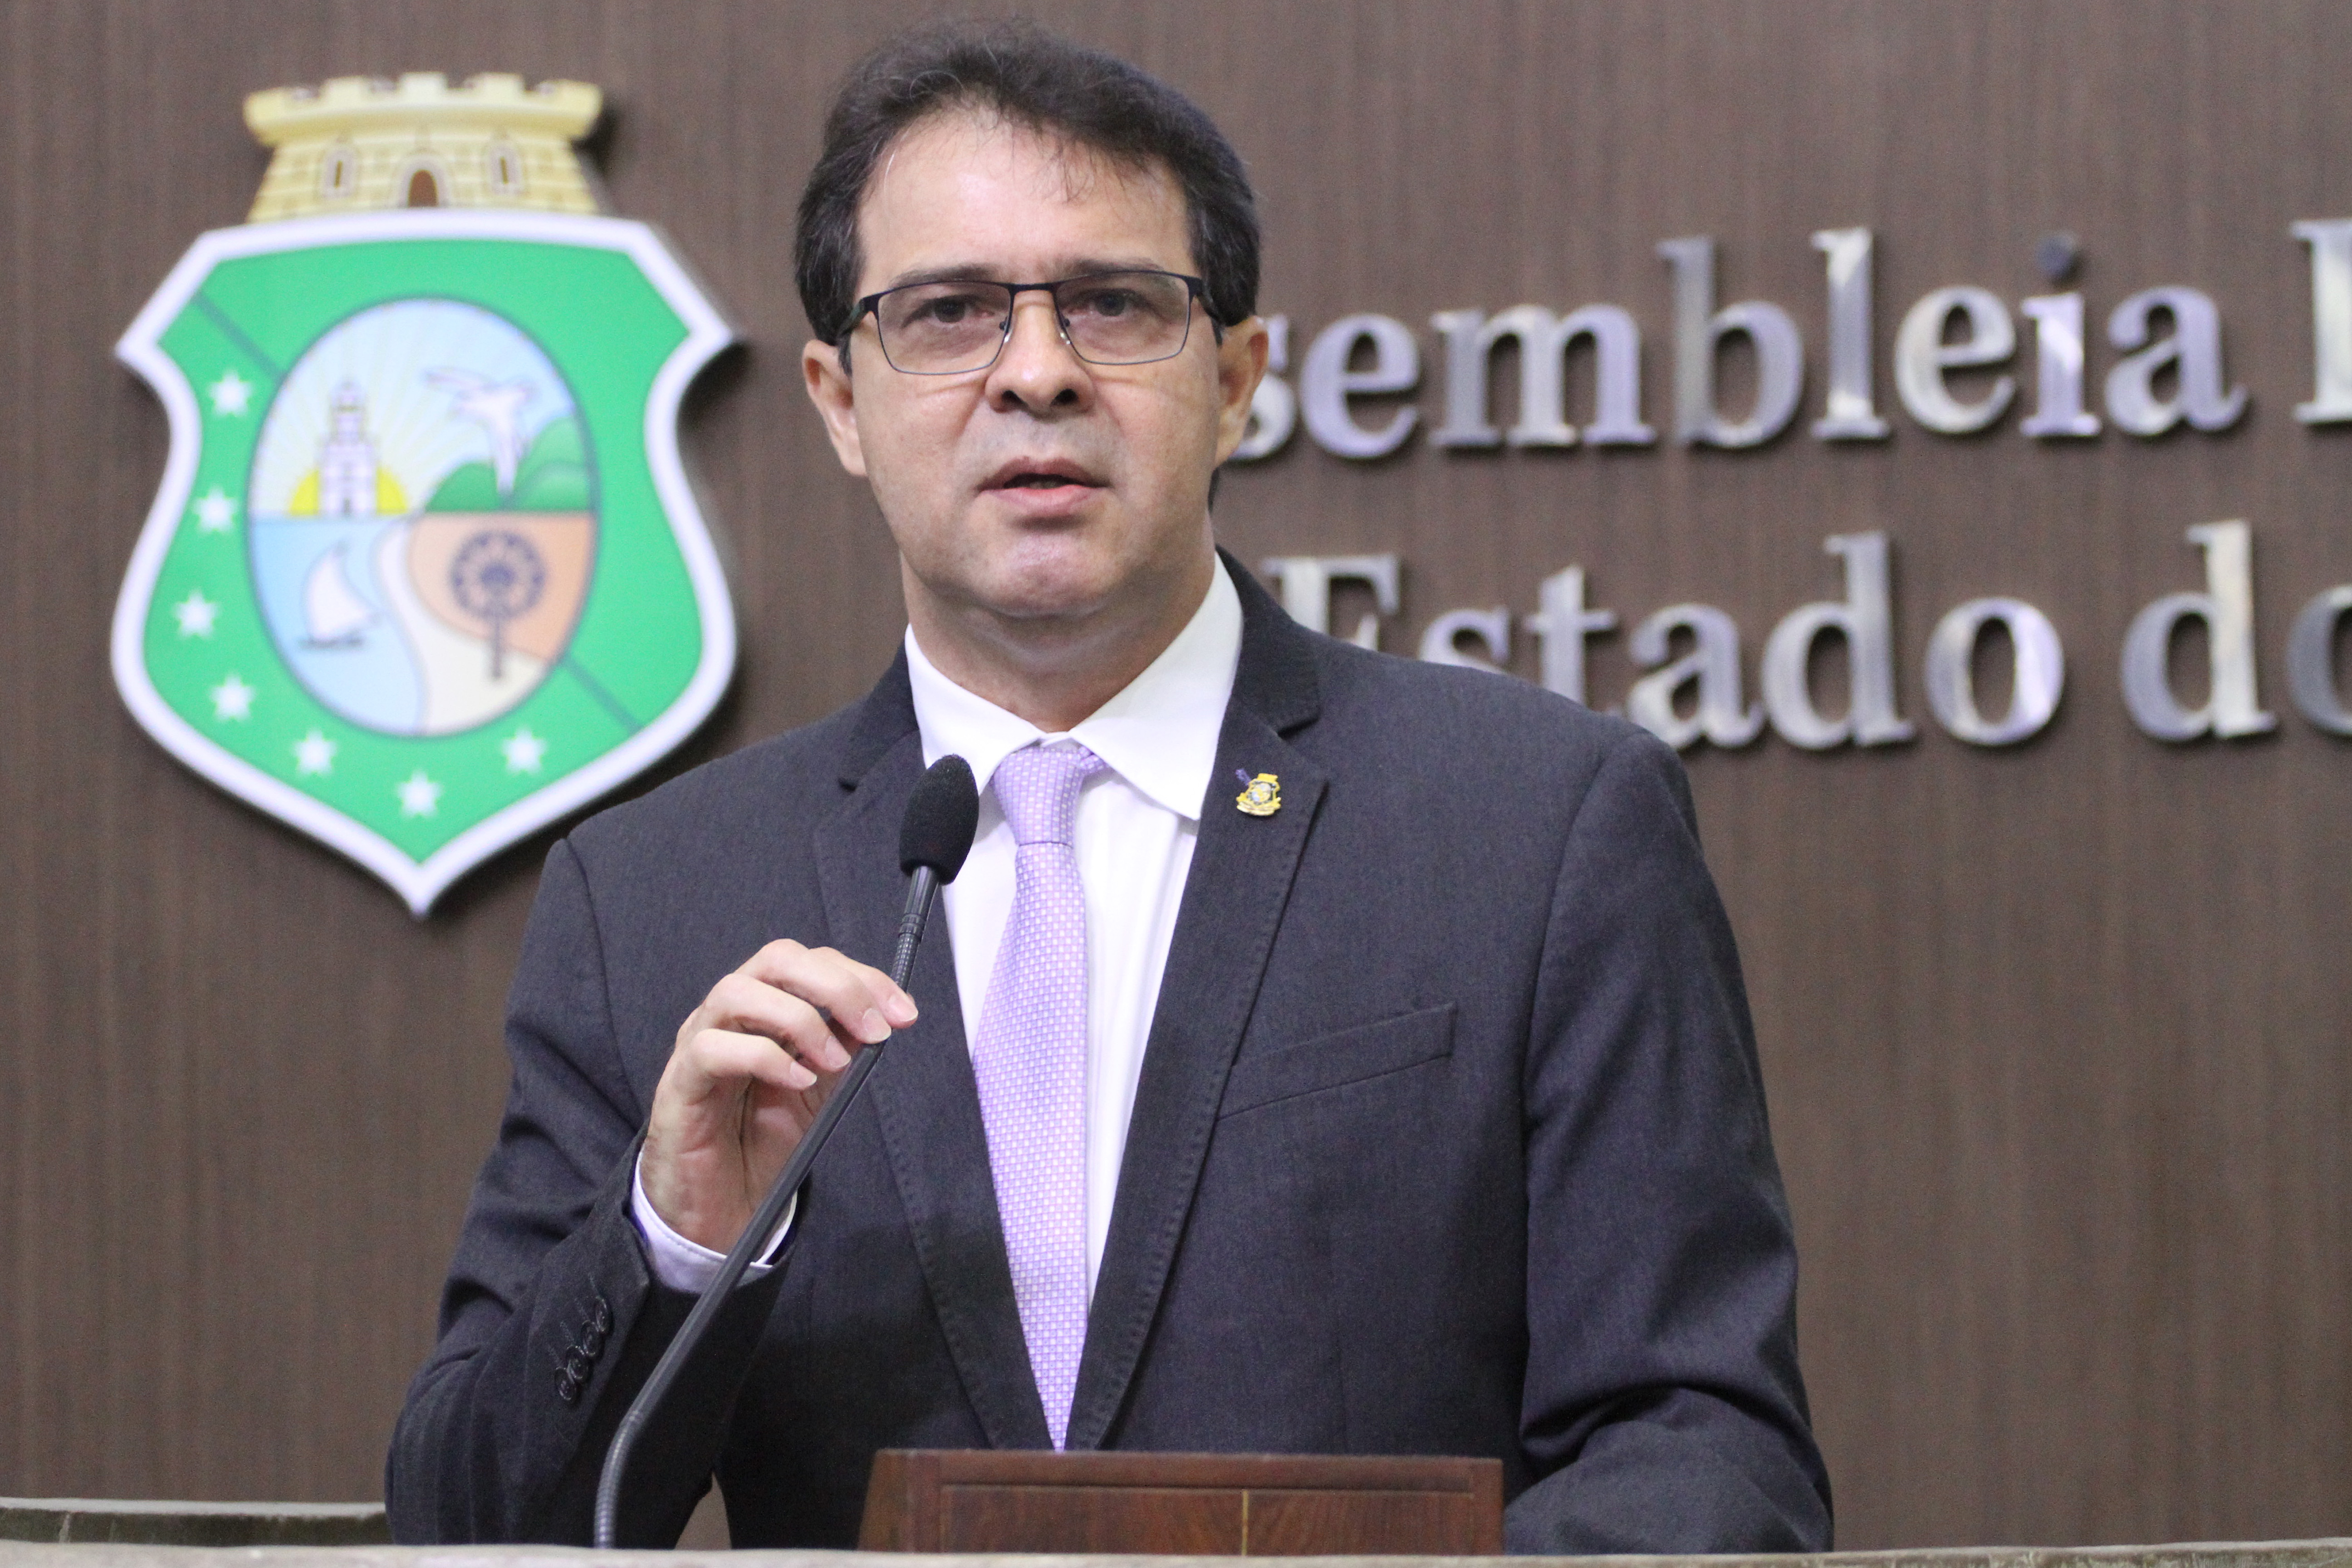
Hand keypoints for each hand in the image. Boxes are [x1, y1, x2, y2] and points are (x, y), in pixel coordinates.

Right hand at [642, 940, 917, 1252]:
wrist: (725, 1203)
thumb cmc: (763, 1139)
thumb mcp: (819, 1087)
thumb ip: (842, 1046)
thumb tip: (882, 1016)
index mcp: (764, 1006)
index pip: (811, 962)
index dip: (862, 979)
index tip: (904, 1013)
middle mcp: (729, 1013)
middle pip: (777, 958)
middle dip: (837, 986)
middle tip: (876, 1028)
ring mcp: (697, 1041)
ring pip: (737, 991)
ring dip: (800, 1019)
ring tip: (835, 1061)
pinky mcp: (678, 1082)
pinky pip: (712, 1048)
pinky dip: (764, 1057)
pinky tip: (798, 1081)